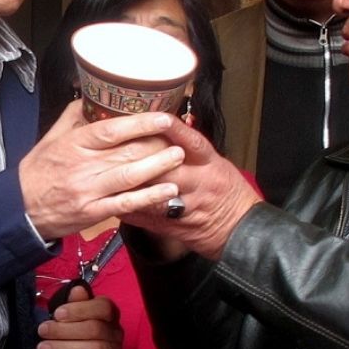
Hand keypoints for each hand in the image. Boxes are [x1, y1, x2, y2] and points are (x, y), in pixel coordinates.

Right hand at [18, 106, 183, 239]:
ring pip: (129, 177)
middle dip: (156, 143)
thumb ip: (73, 117)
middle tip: (179, 136)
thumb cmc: (37, 172)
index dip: (139, 123)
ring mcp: (88, 191)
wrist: (19, 209)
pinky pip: (125, 204)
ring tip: (179, 156)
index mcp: (73, 145)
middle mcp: (82, 167)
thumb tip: (93, 96)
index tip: (162, 116)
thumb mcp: (50, 139)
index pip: (110, 130)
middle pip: (126, 152)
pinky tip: (168, 190)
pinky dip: (148, 197)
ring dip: (158, 166)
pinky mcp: (92, 212)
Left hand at [36, 293, 123, 348]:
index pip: (102, 307)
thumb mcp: (72, 314)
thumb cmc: (76, 331)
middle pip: (94, 328)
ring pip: (95, 347)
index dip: (79, 310)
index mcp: (108, 312)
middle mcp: (115, 329)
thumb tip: (77, 289)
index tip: (57, 314)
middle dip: (64, 330)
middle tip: (43, 332)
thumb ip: (75, 302)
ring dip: (65, 347)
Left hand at [119, 118, 259, 261]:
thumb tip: (166, 126)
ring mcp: (185, 207)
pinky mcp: (173, 226)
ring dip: (131, 186)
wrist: (239, 230)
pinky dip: (127, 207)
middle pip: (168, 169)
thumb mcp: (217, 164)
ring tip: (109, 175)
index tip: (158, 118)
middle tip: (119, 148)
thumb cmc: (225, 191)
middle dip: (143, 159)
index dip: (175, 130)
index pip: (193, 143)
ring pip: (154, 195)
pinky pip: (145, 217)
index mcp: (211, 165)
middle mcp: (199, 184)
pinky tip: (110, 199)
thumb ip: (192, 149)